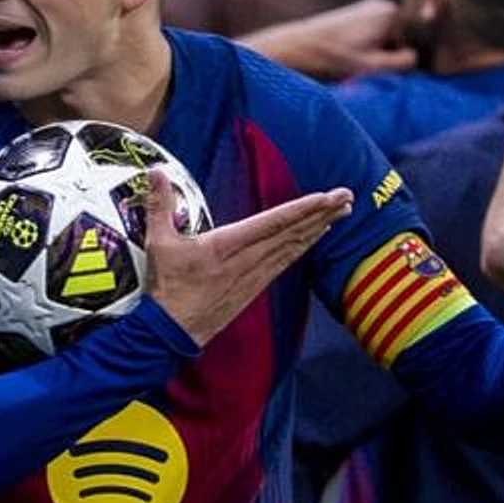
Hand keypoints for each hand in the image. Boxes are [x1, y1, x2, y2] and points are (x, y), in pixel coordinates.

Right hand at [143, 173, 352, 343]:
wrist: (172, 331)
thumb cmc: (167, 287)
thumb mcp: (159, 243)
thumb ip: (160, 205)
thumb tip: (156, 171)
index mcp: (227, 245)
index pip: (273, 222)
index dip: (302, 209)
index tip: (326, 197)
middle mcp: (248, 259)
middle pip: (292, 233)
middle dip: (322, 213)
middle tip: (347, 196)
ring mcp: (255, 275)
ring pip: (293, 248)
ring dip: (318, 228)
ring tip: (340, 212)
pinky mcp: (255, 287)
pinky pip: (285, 262)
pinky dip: (303, 247)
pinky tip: (315, 238)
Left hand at [237, 0, 414, 81]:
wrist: (295, 48)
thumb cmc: (333, 58)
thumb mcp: (375, 66)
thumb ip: (406, 63)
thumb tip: (418, 58)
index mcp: (392, 12)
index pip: (414, 47)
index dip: (398, 63)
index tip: (377, 69)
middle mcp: (383, 4)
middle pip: (400, 41)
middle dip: (386, 56)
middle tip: (362, 66)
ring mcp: (368, 7)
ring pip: (385, 41)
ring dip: (374, 54)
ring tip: (352, 61)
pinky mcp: (356, 14)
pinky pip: (372, 37)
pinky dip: (364, 49)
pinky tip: (347, 55)